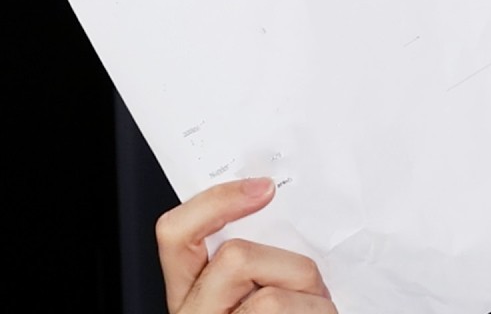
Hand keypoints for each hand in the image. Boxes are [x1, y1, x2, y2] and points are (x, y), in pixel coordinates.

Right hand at [156, 177, 335, 312]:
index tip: (263, 188)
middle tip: (312, 290)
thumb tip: (280, 218)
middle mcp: (195, 313)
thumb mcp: (262, 286)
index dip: (215, 202)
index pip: (177, 234)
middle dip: (291, 268)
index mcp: (192, 292)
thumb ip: (258, 259)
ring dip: (314, 304)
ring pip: (270, 298)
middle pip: (234, 258)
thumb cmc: (281, 312)